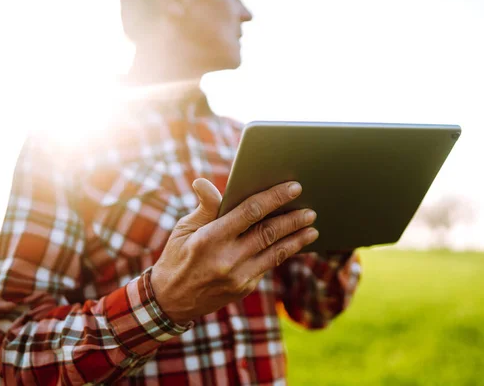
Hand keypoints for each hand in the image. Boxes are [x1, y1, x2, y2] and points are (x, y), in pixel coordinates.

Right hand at [150, 178, 317, 324]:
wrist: (170, 301)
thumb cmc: (177, 256)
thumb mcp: (184, 229)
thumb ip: (205, 207)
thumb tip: (205, 183)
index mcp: (210, 238)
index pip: (249, 212)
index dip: (274, 198)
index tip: (293, 188)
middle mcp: (227, 259)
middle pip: (269, 233)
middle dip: (293, 219)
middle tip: (311, 210)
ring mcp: (238, 277)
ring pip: (275, 253)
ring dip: (296, 239)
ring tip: (312, 228)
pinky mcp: (245, 288)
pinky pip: (268, 266)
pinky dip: (283, 253)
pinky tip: (294, 244)